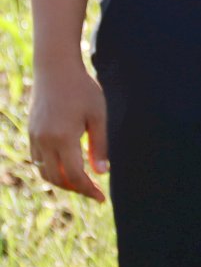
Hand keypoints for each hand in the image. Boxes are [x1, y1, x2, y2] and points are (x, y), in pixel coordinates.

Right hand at [28, 62, 107, 201]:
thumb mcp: (98, 115)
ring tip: (82, 182)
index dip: (89, 190)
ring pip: (44, 172)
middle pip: (57, 179)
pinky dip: (52, 169)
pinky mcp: (31, 133)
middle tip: (93, 191)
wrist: (55, 68)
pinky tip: (67, 166)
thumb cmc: (82, 89)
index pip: (75, 176)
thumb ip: (100, 145)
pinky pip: (38, 161)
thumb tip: (102, 173)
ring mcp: (35, 138)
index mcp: (63, 138)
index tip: (102, 198)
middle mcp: (44, 142)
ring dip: (62, 181)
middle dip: (76, 189)